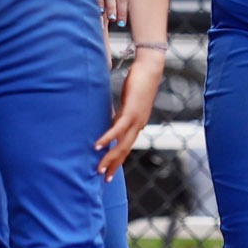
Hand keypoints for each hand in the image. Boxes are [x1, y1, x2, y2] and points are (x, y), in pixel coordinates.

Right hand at [95, 49, 161, 177]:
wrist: (150, 68)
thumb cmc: (138, 82)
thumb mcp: (126, 102)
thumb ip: (119, 113)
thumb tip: (110, 120)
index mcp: (136, 124)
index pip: (126, 146)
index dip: (118, 160)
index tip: (109, 170)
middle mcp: (138, 125)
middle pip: (125, 151)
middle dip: (114, 166)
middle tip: (105, 179)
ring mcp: (136, 120)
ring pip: (122, 144)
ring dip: (111, 158)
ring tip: (100, 169)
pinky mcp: (131, 111)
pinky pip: (118, 129)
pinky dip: (107, 139)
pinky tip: (98, 146)